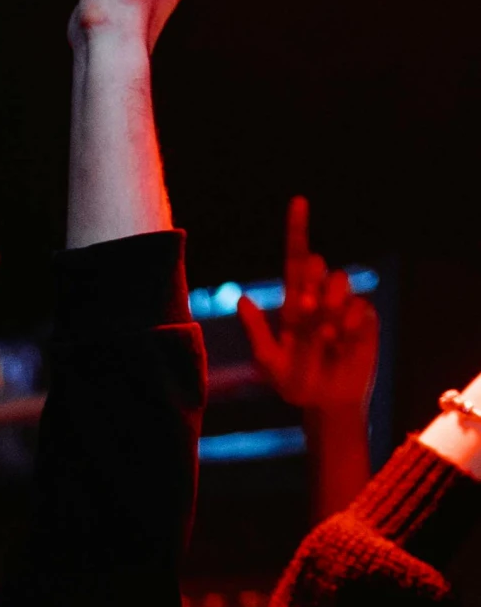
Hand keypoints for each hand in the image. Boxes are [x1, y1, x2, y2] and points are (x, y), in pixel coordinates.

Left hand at [238, 197, 378, 416]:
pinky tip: (343, 342)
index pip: (296, 259)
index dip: (297, 230)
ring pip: (339, 281)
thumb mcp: (269, 363)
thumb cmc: (295, 384)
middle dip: (312, 281)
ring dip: (330, 305)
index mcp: (294, 302)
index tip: (299, 202)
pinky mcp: (364, 319)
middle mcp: (318, 298)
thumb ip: (257, 332)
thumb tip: (241, 299)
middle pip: (317, 265)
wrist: (326, 403)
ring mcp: (343, 307)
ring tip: (326, 335)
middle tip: (306, 310)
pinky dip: (349, 323)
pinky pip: (359, 306)